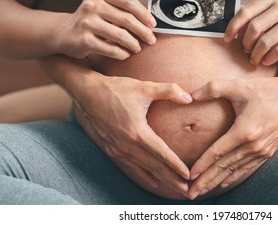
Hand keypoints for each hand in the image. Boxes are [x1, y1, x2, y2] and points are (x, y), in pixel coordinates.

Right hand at [54, 0, 156, 59]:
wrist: (61, 33)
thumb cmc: (90, 22)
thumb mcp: (102, 9)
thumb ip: (121, 11)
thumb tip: (150, 23)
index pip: (129, 1)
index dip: (145, 14)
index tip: (153, 24)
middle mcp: (92, 6)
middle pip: (127, 19)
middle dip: (144, 32)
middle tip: (151, 40)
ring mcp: (87, 23)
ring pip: (121, 36)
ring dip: (134, 44)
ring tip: (138, 48)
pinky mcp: (83, 40)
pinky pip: (111, 49)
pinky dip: (122, 53)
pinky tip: (125, 55)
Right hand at [73, 74, 192, 196]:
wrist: (87, 93)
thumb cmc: (116, 89)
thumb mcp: (144, 87)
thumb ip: (169, 91)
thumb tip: (189, 98)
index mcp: (136, 131)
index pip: (161, 153)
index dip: (176, 165)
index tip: (189, 175)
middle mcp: (126, 145)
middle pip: (154, 166)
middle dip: (172, 179)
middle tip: (188, 191)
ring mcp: (117, 149)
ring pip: (143, 169)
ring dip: (161, 180)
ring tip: (176, 188)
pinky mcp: (111, 149)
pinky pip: (130, 167)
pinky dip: (144, 176)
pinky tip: (154, 182)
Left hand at [188, 74, 277, 198]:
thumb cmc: (266, 89)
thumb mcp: (239, 85)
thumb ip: (213, 88)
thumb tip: (191, 95)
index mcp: (244, 131)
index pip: (217, 152)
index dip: (202, 165)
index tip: (189, 176)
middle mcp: (253, 145)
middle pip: (224, 167)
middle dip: (206, 180)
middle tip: (191, 193)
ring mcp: (262, 151)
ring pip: (235, 170)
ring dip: (217, 181)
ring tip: (203, 191)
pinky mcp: (269, 151)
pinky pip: (248, 168)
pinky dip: (235, 177)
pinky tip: (224, 183)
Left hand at [224, 0, 277, 65]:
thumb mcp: (277, 11)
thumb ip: (258, 16)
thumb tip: (233, 30)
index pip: (246, 10)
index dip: (233, 26)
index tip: (226, 39)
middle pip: (254, 27)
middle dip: (246, 43)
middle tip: (245, 51)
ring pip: (266, 41)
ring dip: (256, 54)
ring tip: (254, 59)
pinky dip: (269, 59)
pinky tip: (266, 61)